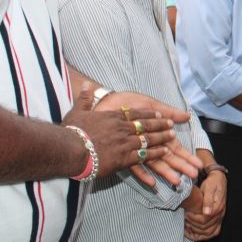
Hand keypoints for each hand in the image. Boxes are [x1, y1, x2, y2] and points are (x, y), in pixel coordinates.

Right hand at [63, 93, 188, 186]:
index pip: (135, 114)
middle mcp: (122, 128)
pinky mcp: (124, 158)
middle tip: (170, 124)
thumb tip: (86, 84)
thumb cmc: (72, 132)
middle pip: (145, 125)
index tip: (157, 114)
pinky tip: (163, 152)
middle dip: (160, 124)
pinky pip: (144, 155)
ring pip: (148, 138)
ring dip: (161, 137)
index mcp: (113, 117)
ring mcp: (125, 143)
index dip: (147, 114)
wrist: (69, 150)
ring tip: (172, 136)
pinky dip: (155, 153)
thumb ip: (85, 98)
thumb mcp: (77, 111)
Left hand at [184, 173, 226, 240]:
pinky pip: (212, 232)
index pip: (205, 219)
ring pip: (209, 232)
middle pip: (206, 227)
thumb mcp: (209, 188)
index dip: (193, 219)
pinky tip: (192, 232)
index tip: (186, 213)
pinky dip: (202, 235)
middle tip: (185, 218)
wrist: (219, 180)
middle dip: (193, 225)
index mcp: (218, 207)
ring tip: (187, 225)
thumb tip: (206, 213)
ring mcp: (219, 218)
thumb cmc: (212, 183)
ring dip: (196, 232)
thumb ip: (208, 200)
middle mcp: (220, 214)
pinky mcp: (217, 219)